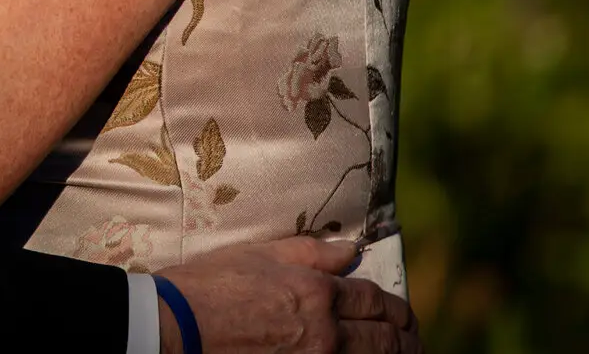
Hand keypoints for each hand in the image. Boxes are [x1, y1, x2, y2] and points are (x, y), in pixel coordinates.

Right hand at [157, 237, 418, 353]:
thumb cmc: (208, 286)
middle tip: (412, 337)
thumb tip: (350, 250)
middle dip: (405, 336)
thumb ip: (309, 252)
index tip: (402, 312)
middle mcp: (325, 332)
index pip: (373, 299)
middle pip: (384, 337)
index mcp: (315, 293)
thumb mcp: (257, 255)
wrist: (176, 327)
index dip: (394, 306)